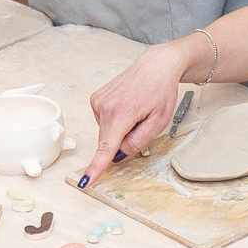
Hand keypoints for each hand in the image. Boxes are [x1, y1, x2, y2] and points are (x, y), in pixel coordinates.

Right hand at [85, 44, 190, 179]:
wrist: (156, 66)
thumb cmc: (161, 89)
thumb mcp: (159, 121)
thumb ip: (139, 141)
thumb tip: (120, 153)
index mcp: (122, 113)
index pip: (107, 147)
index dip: (96, 166)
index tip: (86, 181)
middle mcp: (105, 106)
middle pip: (109, 141)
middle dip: (124, 140)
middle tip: (141, 121)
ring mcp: (98, 101)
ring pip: (107, 132)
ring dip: (120, 128)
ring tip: (135, 109)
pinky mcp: (95, 99)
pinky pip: (104, 122)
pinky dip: (115, 120)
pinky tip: (126, 106)